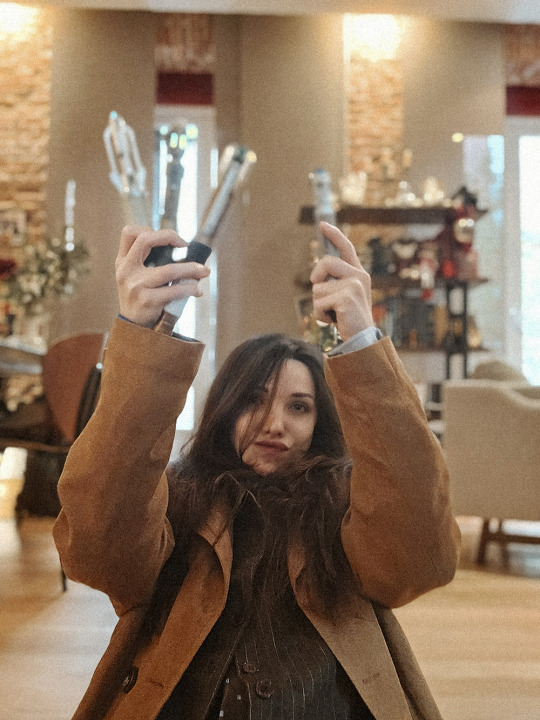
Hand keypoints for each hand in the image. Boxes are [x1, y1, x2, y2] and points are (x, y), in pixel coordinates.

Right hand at [115, 225, 210, 327]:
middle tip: (186, 245)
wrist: (133, 329)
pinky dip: (191, 288)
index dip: (150, 229)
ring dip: (192, 269)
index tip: (168, 238)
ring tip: (204, 271)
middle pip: (146, 241)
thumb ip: (146, 261)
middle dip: (170, 236)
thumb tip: (181, 248)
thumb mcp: (133, 277)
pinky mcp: (148, 301)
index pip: (130, 233)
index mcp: (122, 262)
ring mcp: (136, 286)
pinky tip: (197, 290)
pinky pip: (176, 290)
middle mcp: (126, 271)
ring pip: (169, 270)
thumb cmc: (139, 298)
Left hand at [309, 222, 372, 340]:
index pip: (346, 248)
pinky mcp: (346, 298)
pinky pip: (318, 303)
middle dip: (317, 281)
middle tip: (326, 300)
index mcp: (358, 273)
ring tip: (334, 314)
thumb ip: (334, 283)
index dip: (334, 235)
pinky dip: (320, 315)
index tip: (322, 225)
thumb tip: (316, 277)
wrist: (361, 340)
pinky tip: (334, 320)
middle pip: (325, 263)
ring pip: (317, 288)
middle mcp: (358, 276)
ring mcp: (353, 286)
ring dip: (319, 304)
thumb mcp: (343, 297)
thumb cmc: (349, 319)